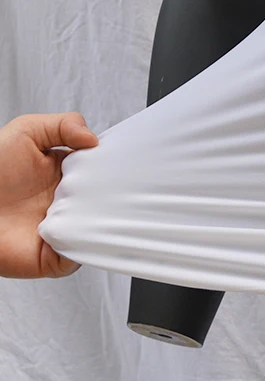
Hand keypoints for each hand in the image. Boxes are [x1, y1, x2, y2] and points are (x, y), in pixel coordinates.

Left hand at [0, 112, 98, 278]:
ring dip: (101, 218)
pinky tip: (75, 227)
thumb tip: (94, 140)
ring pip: (98, 226)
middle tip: (110, 183)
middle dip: (114, 191)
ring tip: (92, 205)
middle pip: (107, 198)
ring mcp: (62, 228)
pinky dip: (84, 245)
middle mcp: (68, 200)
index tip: (121, 159)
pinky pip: (79, 254)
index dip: (114, 164)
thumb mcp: (26, 130)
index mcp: (67, 172)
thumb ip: (65, 124)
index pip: (103, 169)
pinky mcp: (52, 256)